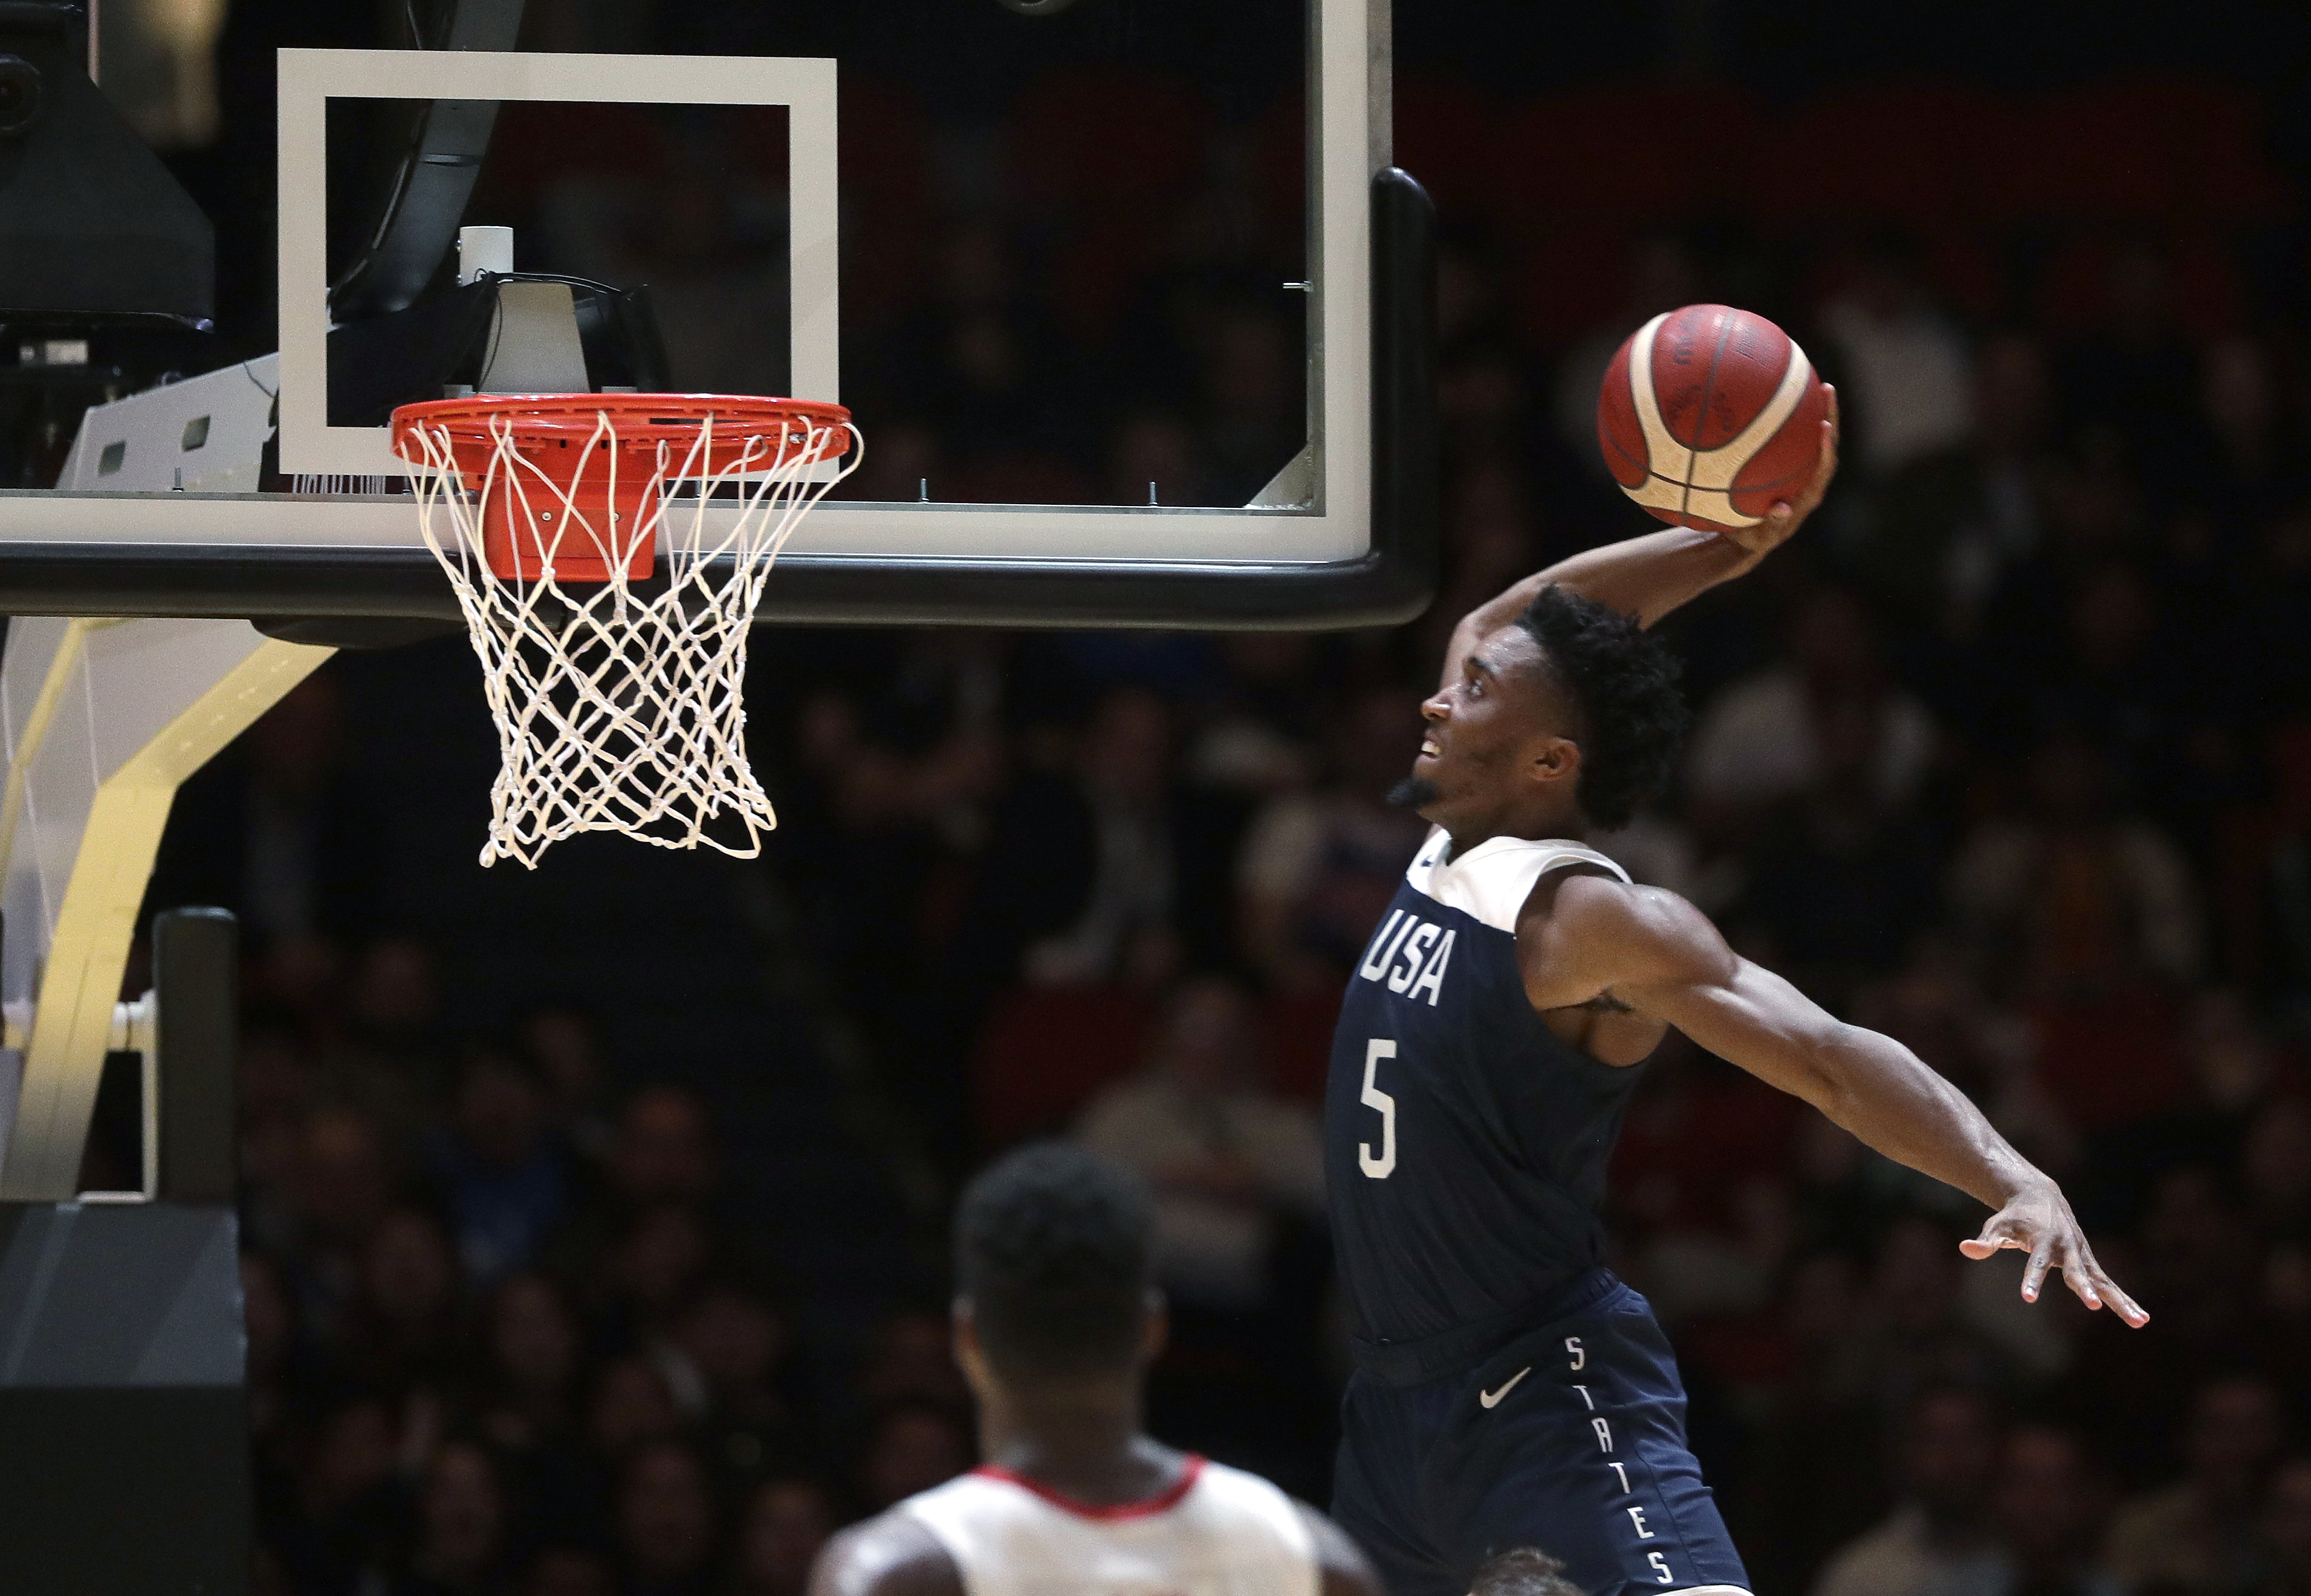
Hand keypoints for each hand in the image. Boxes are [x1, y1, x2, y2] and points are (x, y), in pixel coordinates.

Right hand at [1722, 385, 1838, 568]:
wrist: (1755, 536)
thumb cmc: (1753, 535)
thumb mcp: (1757, 534)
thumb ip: (1770, 523)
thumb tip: (1782, 510)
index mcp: (1808, 496)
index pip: (1823, 469)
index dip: (1826, 448)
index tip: (1824, 428)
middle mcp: (1813, 481)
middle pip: (1829, 445)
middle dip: (1830, 417)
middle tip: (1826, 390)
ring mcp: (1806, 472)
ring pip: (1819, 439)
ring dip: (1821, 412)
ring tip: (1819, 384)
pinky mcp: (1797, 466)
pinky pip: (1803, 439)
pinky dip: (1802, 419)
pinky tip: (1790, 397)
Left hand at [1960, 1179, 2147, 1325]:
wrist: (2040, 1196)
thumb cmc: (2014, 1217)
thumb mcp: (1996, 1226)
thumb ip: (1985, 1241)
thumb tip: (1967, 1249)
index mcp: (2043, 1240)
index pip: (2035, 1263)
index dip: (2031, 1280)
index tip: (2027, 1298)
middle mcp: (2067, 1248)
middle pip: (2077, 1272)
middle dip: (2084, 1288)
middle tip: (2093, 1305)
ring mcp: (2082, 1256)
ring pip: (2103, 1281)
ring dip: (2120, 1300)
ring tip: (2140, 1322)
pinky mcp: (2090, 1263)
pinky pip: (2109, 1284)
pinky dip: (2124, 1299)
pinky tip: (2141, 1318)